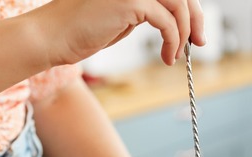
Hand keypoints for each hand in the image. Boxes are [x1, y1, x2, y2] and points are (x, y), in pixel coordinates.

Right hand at [28, 0, 205, 66]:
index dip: (191, 7)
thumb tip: (176, 20)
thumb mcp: (122, 16)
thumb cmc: (82, 31)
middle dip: (196, 17)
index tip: (195, 32)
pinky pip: (168, 21)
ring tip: (178, 54)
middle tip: (199, 42)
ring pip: (180, 4)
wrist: (52, 37)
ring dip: (185, 32)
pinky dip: (174, 41)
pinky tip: (167, 57)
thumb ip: (147, 11)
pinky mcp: (131, 1)